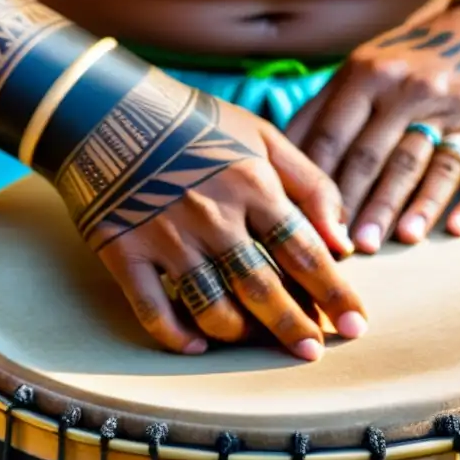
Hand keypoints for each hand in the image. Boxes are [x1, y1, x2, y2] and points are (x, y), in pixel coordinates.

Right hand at [53, 70, 366, 360]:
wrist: (104, 106)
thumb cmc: (193, 121)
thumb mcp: (261, 135)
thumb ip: (309, 183)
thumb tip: (340, 239)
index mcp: (251, 184)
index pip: (303, 251)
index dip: (333, 292)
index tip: (355, 324)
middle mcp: (212, 216)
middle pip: (263, 287)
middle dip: (294, 327)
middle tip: (314, 353)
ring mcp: (166, 237)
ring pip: (211, 306)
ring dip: (240, 333)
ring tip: (256, 341)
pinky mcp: (124, 252)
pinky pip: (152, 309)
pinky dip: (176, 335)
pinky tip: (197, 345)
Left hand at [286, 2, 459, 251]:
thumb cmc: (411, 61)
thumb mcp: (364, 66)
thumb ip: (322, 108)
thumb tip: (275, 157)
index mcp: (371, 75)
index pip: (335, 136)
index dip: (317, 182)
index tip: (304, 223)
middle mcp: (415, 90)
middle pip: (379, 155)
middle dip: (359, 204)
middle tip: (345, 248)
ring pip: (431, 164)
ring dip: (414, 205)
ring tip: (398, 241)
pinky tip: (457, 229)